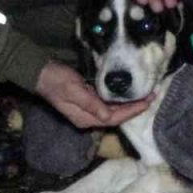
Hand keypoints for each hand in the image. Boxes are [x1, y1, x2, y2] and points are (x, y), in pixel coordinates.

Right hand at [34, 61, 150, 127]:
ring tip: (145, 94)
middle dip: (134, 108)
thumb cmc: (56, 80)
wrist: (41, 73)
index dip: (131, 111)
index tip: (147, 102)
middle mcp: (88, 118)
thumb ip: (90, 103)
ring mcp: (87, 110)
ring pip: (113, 111)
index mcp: (85, 119)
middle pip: (116, 117)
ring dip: (129, 104)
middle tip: (151, 96)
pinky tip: (128, 93)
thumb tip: (108, 116)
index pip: (114, 118)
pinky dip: (120, 100)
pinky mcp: (87, 101)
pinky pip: (108, 104)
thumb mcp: (73, 90)